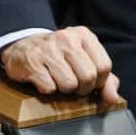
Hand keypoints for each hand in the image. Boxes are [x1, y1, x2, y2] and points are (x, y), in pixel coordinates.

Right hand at [0, 26, 122, 102]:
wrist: (22, 46)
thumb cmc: (59, 56)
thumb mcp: (84, 60)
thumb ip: (105, 79)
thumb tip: (112, 99)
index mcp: (84, 35)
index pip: (104, 66)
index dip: (98, 81)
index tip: (88, 81)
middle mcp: (66, 38)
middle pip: (88, 77)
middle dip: (82, 88)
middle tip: (72, 84)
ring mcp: (48, 49)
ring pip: (69, 85)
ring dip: (64, 90)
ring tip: (57, 80)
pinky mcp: (32, 61)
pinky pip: (49, 88)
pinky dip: (47, 89)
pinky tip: (43, 79)